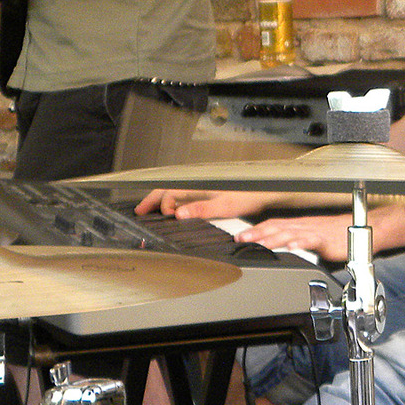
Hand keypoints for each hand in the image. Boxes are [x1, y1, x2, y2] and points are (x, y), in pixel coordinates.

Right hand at [136, 188, 275, 218]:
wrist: (266, 192)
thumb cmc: (248, 197)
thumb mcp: (224, 206)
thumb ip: (200, 209)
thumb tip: (179, 214)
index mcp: (198, 186)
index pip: (170, 194)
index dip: (163, 207)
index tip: (165, 219)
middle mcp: (197, 185)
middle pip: (167, 190)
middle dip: (151, 199)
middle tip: (138, 211)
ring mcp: (202, 188)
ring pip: (174, 192)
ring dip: (161, 200)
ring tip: (149, 210)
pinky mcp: (208, 193)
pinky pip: (183, 195)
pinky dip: (173, 201)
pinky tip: (173, 209)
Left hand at [237, 213, 354, 262]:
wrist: (361, 228)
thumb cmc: (338, 234)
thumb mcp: (313, 236)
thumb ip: (297, 240)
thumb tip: (281, 246)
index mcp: (299, 225)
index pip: (273, 225)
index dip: (255, 230)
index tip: (239, 237)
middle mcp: (304, 226)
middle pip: (276, 228)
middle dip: (257, 234)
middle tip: (240, 240)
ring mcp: (314, 232)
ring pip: (290, 233)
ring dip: (273, 238)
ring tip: (259, 243)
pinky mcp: (326, 240)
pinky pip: (311, 240)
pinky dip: (301, 242)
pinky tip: (292, 246)